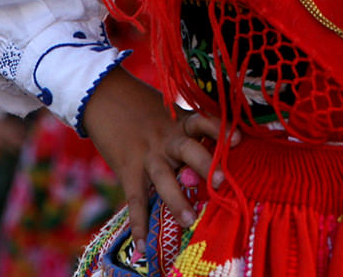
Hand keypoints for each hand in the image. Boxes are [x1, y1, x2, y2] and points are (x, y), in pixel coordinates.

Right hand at [80, 67, 233, 239]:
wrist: (103, 96)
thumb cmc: (144, 108)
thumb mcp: (171, 112)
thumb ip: (191, 131)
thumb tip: (222, 150)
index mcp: (181, 122)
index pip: (204, 123)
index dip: (221, 130)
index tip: (239, 140)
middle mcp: (167, 139)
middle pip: (189, 150)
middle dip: (206, 165)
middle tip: (221, 180)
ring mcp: (147, 155)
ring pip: (164, 178)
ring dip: (177, 200)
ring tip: (190, 220)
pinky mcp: (127, 170)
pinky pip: (135, 200)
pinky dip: (138, 223)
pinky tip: (142, 245)